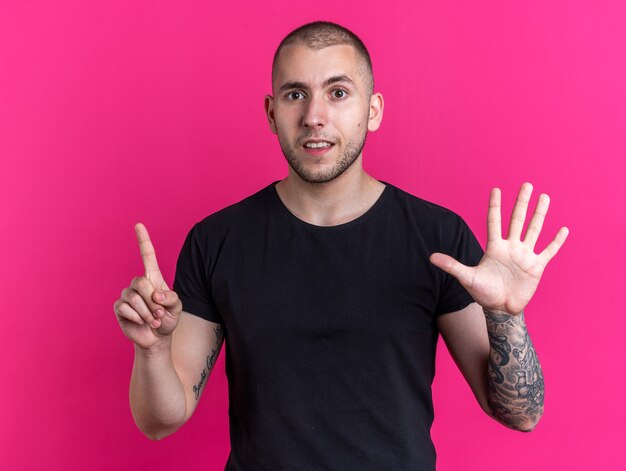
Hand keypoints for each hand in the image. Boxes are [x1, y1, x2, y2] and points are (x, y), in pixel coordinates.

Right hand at [113, 223, 182, 349]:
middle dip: (153, 301)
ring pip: (134, 298)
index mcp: (153, 278)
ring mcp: (126, 294)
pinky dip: (137, 318)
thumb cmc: (167, 319)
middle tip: (159, 314)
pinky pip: (125, 308)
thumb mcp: (176, 308)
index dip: (143, 240)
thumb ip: (171, 298)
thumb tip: (155, 294)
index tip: (138, 224)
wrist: (157, 338)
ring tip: (152, 320)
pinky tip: (141, 322)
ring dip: (147, 313)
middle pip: (141, 283)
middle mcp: (138, 283)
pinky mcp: (119, 308)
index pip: (147, 255)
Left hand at [430, 183, 568, 314]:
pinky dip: (556, 241)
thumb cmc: (483, 293)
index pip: (494, 222)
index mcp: (494, 247)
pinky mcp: (536, 267)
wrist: (500, 309)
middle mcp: (511, 247)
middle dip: (522, 202)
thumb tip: (430, 257)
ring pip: (534, 230)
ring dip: (540, 214)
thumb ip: (452, 265)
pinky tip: (563, 229)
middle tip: (526, 184)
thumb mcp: (467, 278)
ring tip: (544, 197)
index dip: (495, 206)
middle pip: (517, 220)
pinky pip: (548, 251)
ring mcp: (525, 255)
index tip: (496, 189)